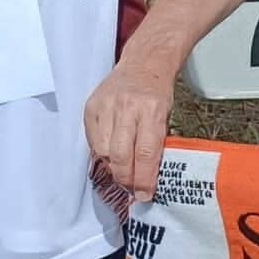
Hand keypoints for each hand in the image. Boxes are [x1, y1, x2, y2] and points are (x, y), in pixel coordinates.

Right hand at [84, 60, 175, 202]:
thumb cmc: (157, 93)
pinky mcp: (91, 106)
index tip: (145, 194)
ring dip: (113, 168)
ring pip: (104, 151)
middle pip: (121, 155)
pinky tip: (111, 155)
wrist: (143, 64)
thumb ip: (156, 145)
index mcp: (152, 109)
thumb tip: (146, 181)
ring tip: (122, 172)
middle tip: (132, 189)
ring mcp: (106, 105)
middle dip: (126, 179)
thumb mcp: (166, 116)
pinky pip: (93, 140)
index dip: (144, 179)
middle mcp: (127, 107)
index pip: (146, 153)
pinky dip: (102, 153)